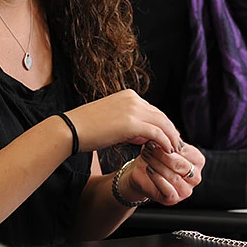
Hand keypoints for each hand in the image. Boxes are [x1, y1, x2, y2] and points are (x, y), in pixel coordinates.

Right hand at [67, 89, 181, 154]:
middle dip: (170, 131)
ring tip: (174, 150)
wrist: (71, 129)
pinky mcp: (132, 124)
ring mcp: (133, 110)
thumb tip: (142, 135)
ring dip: (171, 137)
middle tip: (176, 144)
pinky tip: (168, 151)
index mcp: (128, 95)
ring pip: (163, 123)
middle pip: (161, 115)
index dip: (162, 124)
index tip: (167, 137)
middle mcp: (133, 99)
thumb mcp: (112, 119)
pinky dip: (165, 142)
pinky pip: (157, 133)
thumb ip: (129, 123)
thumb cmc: (86, 127)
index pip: (152, 109)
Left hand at [120, 143, 204, 205]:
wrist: (141, 173)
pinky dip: (157, 178)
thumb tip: (166, 133)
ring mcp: (186, 190)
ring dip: (157, 165)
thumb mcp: (162, 145)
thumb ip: (167, 140)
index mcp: (197, 161)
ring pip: (174, 177)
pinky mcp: (174, 199)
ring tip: (147, 156)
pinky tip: (149, 169)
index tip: (158, 138)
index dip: (171, 145)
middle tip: (150, 147)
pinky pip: (168, 189)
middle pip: (181, 165)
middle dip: (163, 155)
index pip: (188, 153)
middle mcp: (195, 177)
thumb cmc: (155, 157)